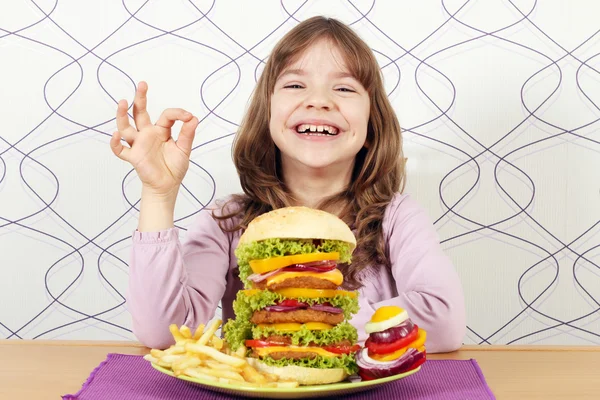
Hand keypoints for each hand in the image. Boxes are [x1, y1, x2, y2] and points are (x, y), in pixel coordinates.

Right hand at [110, 81, 198, 198]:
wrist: (167, 185)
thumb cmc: (174, 167)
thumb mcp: (184, 149)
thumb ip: (188, 134)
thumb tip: (194, 118)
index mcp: (161, 131)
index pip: (166, 116)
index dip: (177, 114)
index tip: (188, 117)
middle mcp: (147, 134)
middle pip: (140, 113)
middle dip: (140, 98)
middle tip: (142, 84)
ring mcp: (139, 144)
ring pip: (126, 127)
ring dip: (122, 115)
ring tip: (122, 102)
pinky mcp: (134, 156)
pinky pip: (120, 149)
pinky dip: (115, 143)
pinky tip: (115, 135)